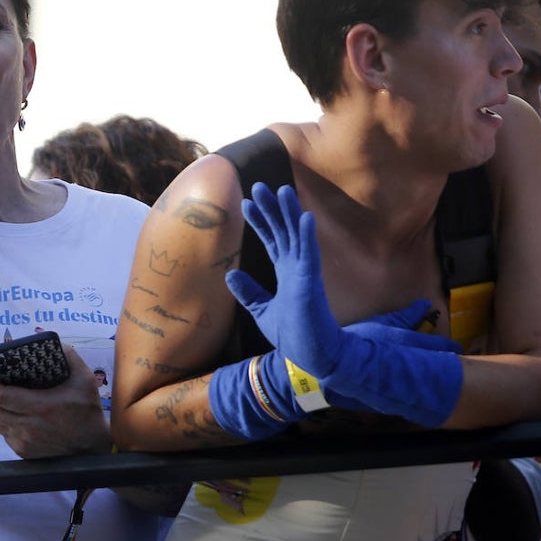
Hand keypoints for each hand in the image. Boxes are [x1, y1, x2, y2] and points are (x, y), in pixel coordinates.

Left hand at [0, 344, 110, 458]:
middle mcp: (28, 427)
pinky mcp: (22, 451)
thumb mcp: (85, 379)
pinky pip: (2, 432)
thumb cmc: (87, 411)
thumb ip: (69, 356)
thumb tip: (49, 340)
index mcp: (40, 407)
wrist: (92, 448)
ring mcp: (23, 442)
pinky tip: (2, 410)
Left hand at [224, 182, 342, 377]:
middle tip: (257, 186)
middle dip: (270, 209)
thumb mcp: (261, 311)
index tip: (245, 203)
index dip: (259, 221)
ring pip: (296, 236)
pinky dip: (307, 236)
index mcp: (285, 272)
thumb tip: (228, 275)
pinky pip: (310, 254)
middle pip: (282, 231)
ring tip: (281, 190)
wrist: (309, 355)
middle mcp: (296, 268)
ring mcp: (305, 273)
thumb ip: (248, 292)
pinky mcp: (312, 282)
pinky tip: (305, 217)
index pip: (271, 240)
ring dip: (289, 213)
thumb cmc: (292, 334)